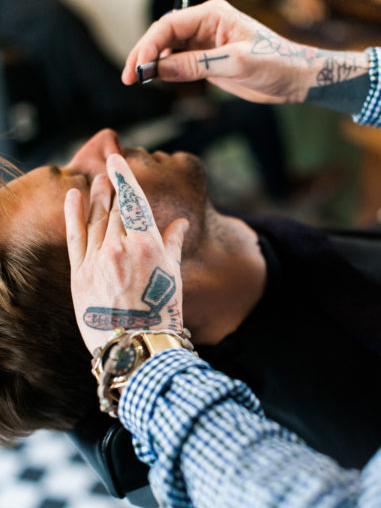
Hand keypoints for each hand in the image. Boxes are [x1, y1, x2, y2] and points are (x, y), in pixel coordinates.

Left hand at [64, 154, 188, 354]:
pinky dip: (72, 215)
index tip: (116, 160)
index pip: (134, 201)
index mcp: (147, 245)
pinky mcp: (79, 275)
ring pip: (95, 219)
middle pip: (115, 209)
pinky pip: (74, 237)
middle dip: (112, 188)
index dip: (123, 177)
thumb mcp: (174, 277)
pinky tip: (72, 196)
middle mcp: (120, 247)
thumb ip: (172, 244)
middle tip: (108, 173)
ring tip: (96, 182)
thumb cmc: (163, 314)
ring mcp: (97, 260)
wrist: (138, 347)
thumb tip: (180, 223)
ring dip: (96, 197)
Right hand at [122, 0, 310, 103]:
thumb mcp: (236, 64)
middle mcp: (205, 25)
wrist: (294, 78)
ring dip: (152, 64)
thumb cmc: (275, 62)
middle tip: (129, 77)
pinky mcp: (208, 61)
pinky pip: (179, 63)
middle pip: (164, 35)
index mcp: (212, 15)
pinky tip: (156, 81)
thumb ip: (198, 65)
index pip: (170, 26)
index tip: (138, 68)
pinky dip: (166, 72)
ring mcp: (205, 43)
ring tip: (137, 81)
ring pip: (169, 50)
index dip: (149, 46)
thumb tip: (162, 70)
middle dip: (144, 55)